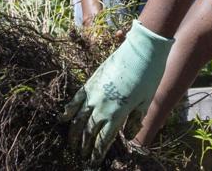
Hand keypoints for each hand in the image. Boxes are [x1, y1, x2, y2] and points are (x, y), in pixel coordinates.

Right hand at [60, 20, 173, 167]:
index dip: (97, 153)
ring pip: (79, 118)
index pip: (104, 140)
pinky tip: (63, 119)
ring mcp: (94, 94)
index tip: (93, 162)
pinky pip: (76, 99)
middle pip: (90, 132)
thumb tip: (130, 133)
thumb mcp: (146, 102)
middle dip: (85, 146)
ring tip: (71, 143)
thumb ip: (135, 119)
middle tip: (81, 156)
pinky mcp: (90, 82)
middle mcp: (102, 107)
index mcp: (118, 115)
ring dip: (74, 133)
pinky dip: (68, 110)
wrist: (141, 51)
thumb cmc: (148, 77)